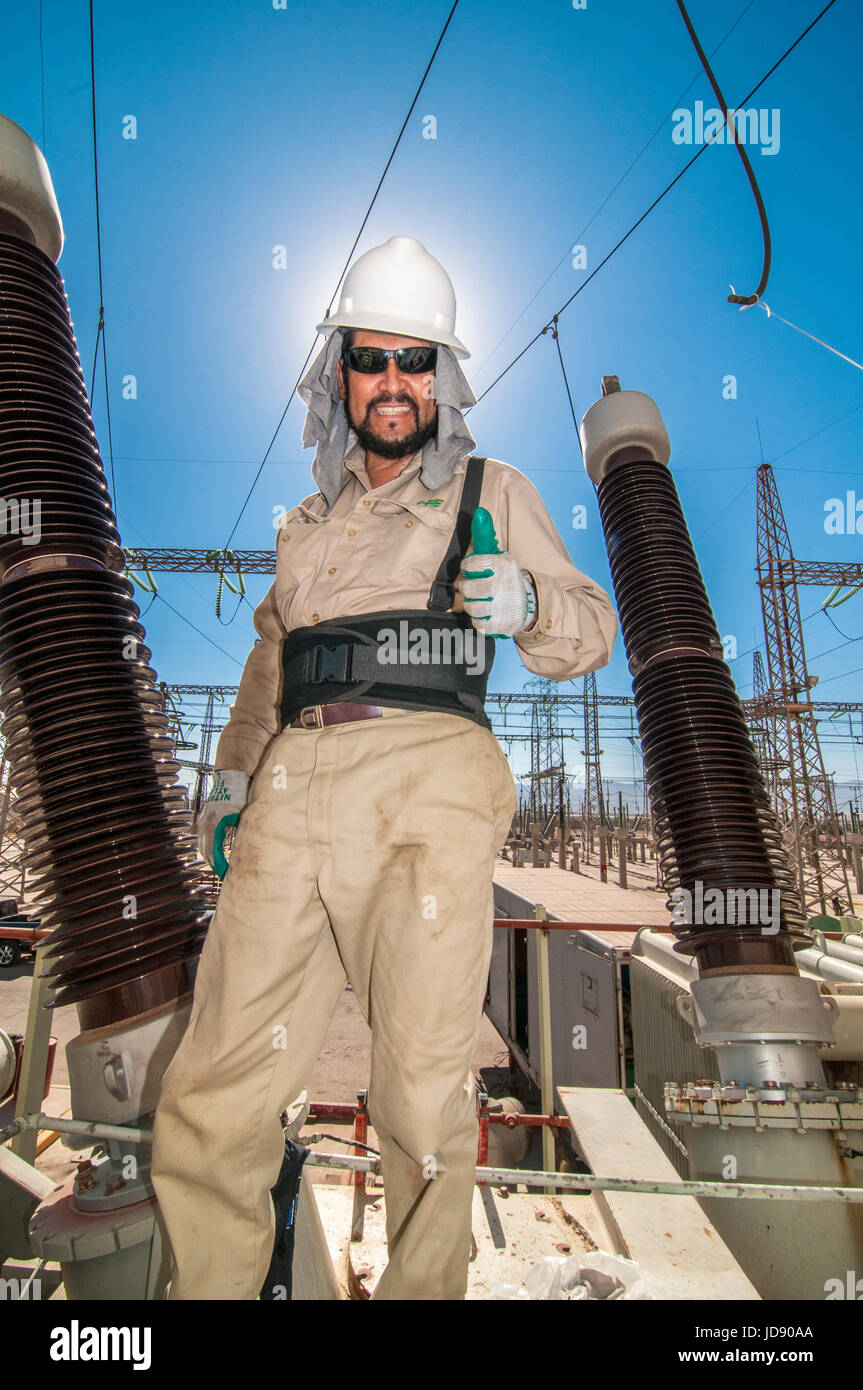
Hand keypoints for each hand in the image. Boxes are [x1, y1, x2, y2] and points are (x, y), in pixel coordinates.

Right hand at [197, 769, 249, 874]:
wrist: (229, 778)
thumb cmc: (238, 794)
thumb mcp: (241, 815)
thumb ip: (240, 831)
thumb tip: (242, 849)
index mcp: (213, 825)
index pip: (213, 852)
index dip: (220, 865)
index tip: (226, 874)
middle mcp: (205, 824)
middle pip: (205, 851)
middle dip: (213, 863)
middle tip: (223, 875)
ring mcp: (203, 821)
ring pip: (202, 845)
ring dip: (209, 856)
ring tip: (219, 867)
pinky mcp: (205, 818)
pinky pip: (204, 838)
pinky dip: (208, 847)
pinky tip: (215, 853)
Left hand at [455, 508, 536, 637]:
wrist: (528, 604)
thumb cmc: (505, 576)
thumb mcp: (499, 556)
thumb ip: (486, 536)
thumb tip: (479, 512)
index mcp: (504, 564)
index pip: (471, 564)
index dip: (467, 567)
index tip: (471, 569)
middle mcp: (505, 585)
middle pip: (469, 588)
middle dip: (468, 588)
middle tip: (473, 587)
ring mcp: (505, 607)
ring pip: (472, 607)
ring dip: (472, 605)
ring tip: (479, 601)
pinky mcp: (503, 625)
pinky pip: (479, 625)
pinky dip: (479, 621)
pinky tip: (486, 614)